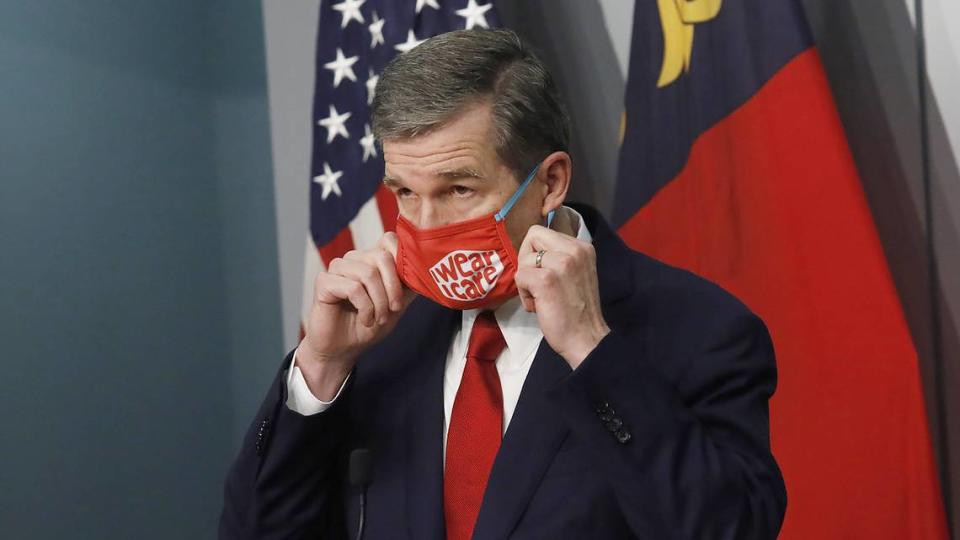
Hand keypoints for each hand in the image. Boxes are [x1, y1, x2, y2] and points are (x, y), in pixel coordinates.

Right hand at [298, 232, 414, 398]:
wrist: (342, 350)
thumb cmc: (368, 326)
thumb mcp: (396, 305)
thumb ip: (408, 285)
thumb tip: (425, 268)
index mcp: (371, 260)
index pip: (389, 240)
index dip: (402, 260)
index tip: (406, 289)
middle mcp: (354, 259)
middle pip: (382, 257)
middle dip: (393, 288)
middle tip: (394, 310)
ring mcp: (337, 268)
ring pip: (368, 273)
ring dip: (379, 302)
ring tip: (378, 319)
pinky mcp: (323, 281)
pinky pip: (353, 288)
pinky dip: (365, 307)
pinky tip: (365, 319)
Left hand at [515, 225, 610, 368]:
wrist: (586, 339)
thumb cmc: (577, 311)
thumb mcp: (576, 273)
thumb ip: (559, 257)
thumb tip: (531, 250)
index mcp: (582, 247)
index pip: (544, 232)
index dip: (536, 252)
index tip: (543, 272)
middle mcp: (574, 250)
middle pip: (532, 235)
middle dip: (527, 260)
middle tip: (537, 283)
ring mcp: (561, 263)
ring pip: (525, 259)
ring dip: (526, 281)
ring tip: (541, 298)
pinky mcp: (546, 280)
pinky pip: (520, 277)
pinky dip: (524, 294)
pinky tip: (538, 306)